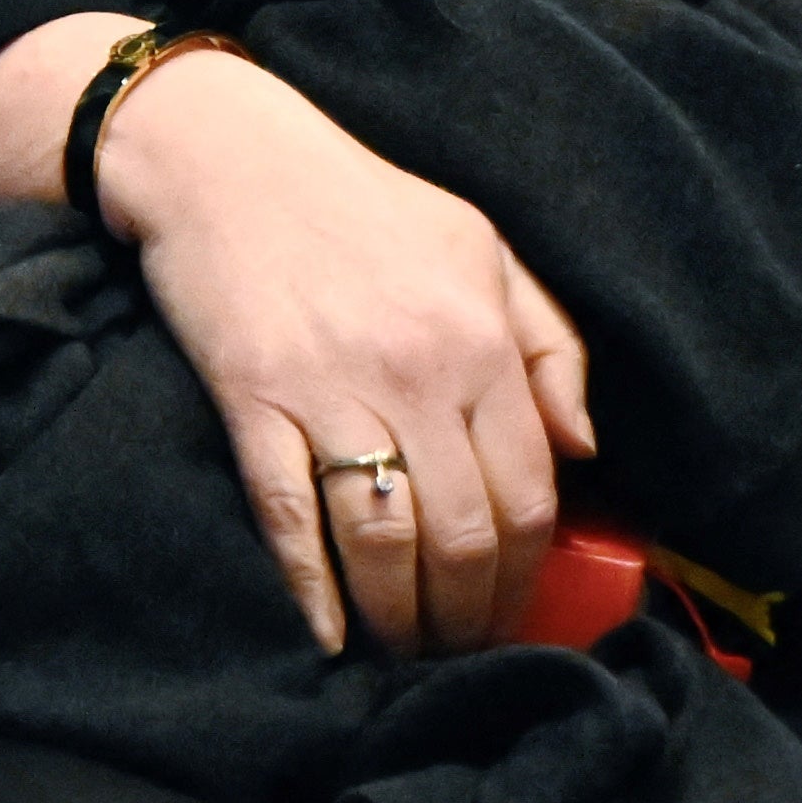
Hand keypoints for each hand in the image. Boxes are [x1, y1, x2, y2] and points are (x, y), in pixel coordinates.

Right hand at [0, 22, 600, 651]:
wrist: (219, 152)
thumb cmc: (356, 199)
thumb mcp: (481, 249)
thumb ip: (548, 344)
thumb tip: (583, 449)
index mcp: (479, 342)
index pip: (529, 494)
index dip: (526, 573)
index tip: (510, 610)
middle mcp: (415, 373)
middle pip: (465, 533)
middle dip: (468, 613)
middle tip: (456, 650)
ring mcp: (328, 388)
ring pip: (385, 538)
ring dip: (398, 615)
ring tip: (399, 649)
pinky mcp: (250, 395)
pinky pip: (288, 512)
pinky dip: (310, 586)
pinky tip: (325, 632)